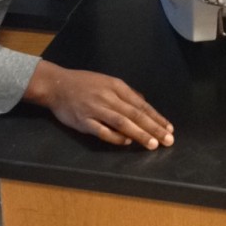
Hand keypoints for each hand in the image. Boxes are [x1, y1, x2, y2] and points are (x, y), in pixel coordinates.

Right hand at [23, 61, 173, 150]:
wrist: (56, 85)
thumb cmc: (84, 83)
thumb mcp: (107, 81)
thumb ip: (126, 93)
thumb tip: (144, 104)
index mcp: (116, 87)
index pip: (141, 105)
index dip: (156, 117)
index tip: (169, 128)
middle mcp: (108, 97)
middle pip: (135, 114)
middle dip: (153, 128)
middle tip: (168, 140)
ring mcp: (96, 109)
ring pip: (122, 123)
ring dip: (139, 134)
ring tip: (153, 144)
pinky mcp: (84, 121)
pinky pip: (103, 131)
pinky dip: (116, 137)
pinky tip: (127, 142)